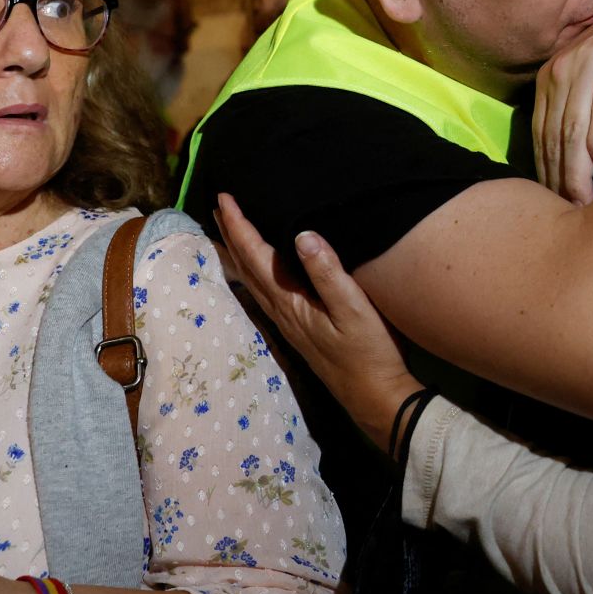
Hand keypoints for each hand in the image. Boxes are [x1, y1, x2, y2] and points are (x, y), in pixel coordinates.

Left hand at [215, 194, 421, 454]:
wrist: (374, 396)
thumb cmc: (369, 352)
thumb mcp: (354, 309)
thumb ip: (328, 272)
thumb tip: (302, 233)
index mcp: (290, 301)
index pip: (256, 256)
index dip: (239, 225)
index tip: (224, 197)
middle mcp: (281, 310)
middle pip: (246, 267)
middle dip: (231, 234)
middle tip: (218, 206)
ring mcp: (288, 321)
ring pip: (252, 280)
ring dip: (239, 253)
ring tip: (230, 231)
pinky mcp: (298, 327)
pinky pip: (265, 290)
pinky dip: (254, 271)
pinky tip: (260, 270)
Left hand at [533, 0, 592, 203]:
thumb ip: (582, 113)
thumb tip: (573, 169)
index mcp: (552, 76)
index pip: (542, 134)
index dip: (548, 172)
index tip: (557, 206)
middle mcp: (563, 66)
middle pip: (556, 134)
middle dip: (562, 178)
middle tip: (572, 212)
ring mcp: (589, 58)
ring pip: (575, 125)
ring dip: (578, 168)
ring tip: (585, 200)